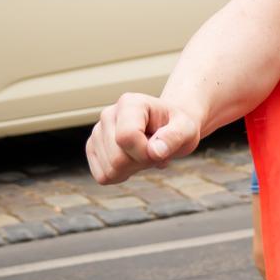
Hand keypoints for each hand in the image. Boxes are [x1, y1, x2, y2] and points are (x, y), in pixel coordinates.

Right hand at [86, 93, 201, 184]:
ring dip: (132, 169)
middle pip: (116, 159)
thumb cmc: (177, 126)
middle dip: (141, 163)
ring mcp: (97, 131)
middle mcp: (108, 114)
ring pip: (109, 170)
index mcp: (130, 103)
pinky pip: (102, 176)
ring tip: (145, 152)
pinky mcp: (92, 147)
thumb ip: (174, 137)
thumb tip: (154, 152)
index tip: (160, 148)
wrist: (168, 126)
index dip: (145, 153)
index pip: (126, 137)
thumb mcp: (187, 129)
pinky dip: (121, 175)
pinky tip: (133, 160)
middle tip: (155, 151)